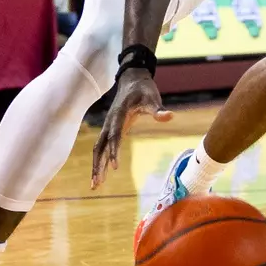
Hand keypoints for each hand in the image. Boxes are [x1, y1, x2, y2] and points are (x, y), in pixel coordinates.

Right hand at [90, 69, 171, 187]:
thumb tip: (170, 116)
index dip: (114, 151)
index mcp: (118, 115)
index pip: (114, 136)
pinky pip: (102, 147)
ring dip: (96, 166)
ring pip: (98, 149)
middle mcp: (109, 122)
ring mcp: (108, 126)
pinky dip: (100, 161)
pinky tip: (101, 174)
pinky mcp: (110, 130)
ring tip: (95, 185)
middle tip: (97, 183)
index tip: (115, 167)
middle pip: (100, 146)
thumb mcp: (153, 98)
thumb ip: (158, 109)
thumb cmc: (144, 89)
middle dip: (98, 165)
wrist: (132, 80)